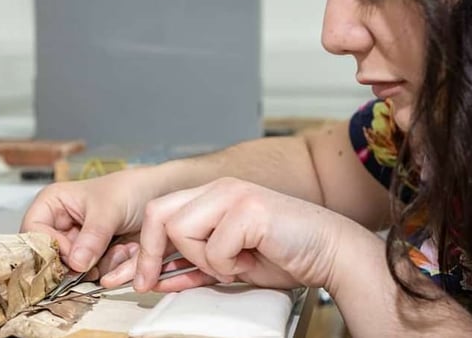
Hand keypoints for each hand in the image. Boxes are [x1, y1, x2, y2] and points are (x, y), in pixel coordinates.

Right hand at [20, 169, 158, 272]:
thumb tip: (75, 263)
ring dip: (100, 265)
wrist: (159, 196)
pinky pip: (93, 274)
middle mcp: (59, 225)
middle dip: (78, 262)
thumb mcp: (110, 209)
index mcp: (51, 203)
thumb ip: (92, 236)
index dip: (49, 247)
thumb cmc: (131, 190)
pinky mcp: (92, 257)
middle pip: (50, 257)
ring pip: (74, 269)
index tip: (73, 256)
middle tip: (99, 260)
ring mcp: (76, 243)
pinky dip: (111, 268)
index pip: (33, 233)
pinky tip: (126, 251)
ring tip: (122, 248)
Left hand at [128, 177, 344, 291]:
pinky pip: (214, 246)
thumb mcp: (227, 264)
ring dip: (203, 259)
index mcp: (212, 196)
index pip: (161, 212)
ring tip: (232, 265)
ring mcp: (233, 194)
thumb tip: (156, 277)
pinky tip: (249, 261)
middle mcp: (219, 188)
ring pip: (182, 229)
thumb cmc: (284, 256)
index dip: (146, 249)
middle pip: (159, 213)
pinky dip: (228, 265)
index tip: (141, 278)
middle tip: (153, 282)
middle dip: (151, 253)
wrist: (330, 253)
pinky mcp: (248, 207)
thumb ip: (194, 264)